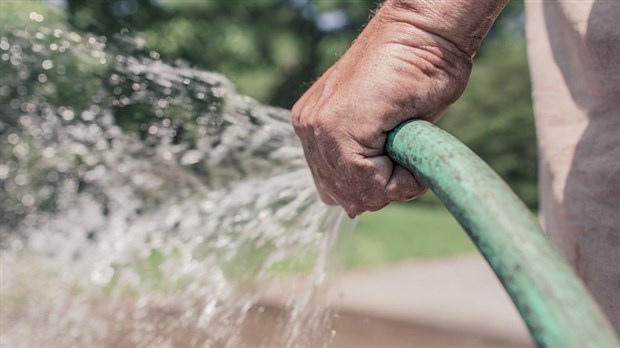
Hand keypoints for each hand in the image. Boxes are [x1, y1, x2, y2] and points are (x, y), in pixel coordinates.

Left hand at [292, 1, 475, 216]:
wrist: (426, 33)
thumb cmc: (417, 73)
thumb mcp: (387, 130)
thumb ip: (365, 162)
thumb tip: (352, 208)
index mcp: (315, 127)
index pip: (336, 188)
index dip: (376, 187)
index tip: (401, 158)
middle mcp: (309, 128)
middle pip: (343, 196)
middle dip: (381, 189)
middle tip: (406, 155)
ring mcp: (317, 126)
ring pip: (356, 193)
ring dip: (393, 183)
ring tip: (409, 147)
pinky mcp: (336, 125)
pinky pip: (368, 181)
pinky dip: (401, 179)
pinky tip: (411, 148)